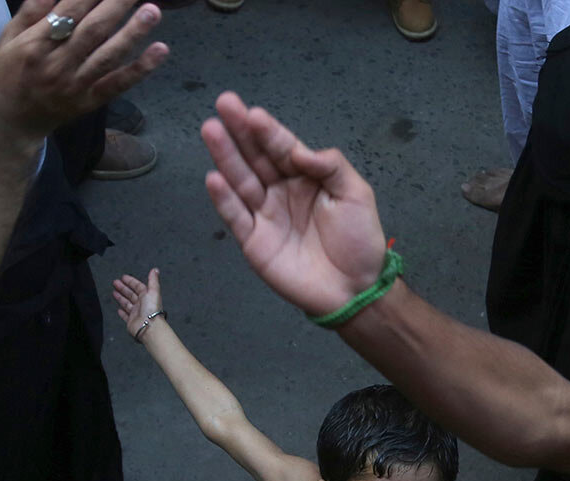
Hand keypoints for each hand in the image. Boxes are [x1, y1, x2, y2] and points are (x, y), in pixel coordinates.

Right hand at [0, 0, 168, 139]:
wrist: (12, 122)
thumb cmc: (9, 72)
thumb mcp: (10, 37)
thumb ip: (33, 10)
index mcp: (36, 44)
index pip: (69, 11)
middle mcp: (57, 64)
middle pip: (93, 30)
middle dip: (116, 5)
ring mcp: (76, 85)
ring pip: (108, 56)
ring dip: (133, 33)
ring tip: (153, 11)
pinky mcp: (89, 101)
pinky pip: (117, 84)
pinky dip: (140, 69)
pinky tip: (160, 50)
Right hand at [112, 268, 162, 339]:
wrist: (148, 327)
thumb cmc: (152, 310)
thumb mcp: (153, 291)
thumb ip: (153, 280)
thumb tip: (155, 270)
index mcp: (147, 296)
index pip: (138, 286)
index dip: (131, 281)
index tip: (123, 277)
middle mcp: (142, 304)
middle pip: (131, 294)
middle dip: (123, 288)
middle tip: (115, 282)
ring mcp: (136, 313)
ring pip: (127, 303)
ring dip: (121, 297)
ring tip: (114, 292)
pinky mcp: (131, 321)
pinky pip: (126, 316)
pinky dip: (122, 312)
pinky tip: (118, 309)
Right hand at [202, 92, 388, 317]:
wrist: (355, 288)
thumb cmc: (359, 239)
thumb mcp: (356, 193)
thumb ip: (330, 166)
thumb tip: (298, 151)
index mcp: (305, 176)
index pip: (281, 147)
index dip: (267, 131)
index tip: (253, 113)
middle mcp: (280, 190)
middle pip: (256, 157)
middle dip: (239, 131)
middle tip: (223, 104)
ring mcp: (264, 215)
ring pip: (241, 181)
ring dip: (225, 156)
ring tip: (211, 130)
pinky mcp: (253, 241)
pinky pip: (235, 217)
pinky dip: (224, 199)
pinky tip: (213, 178)